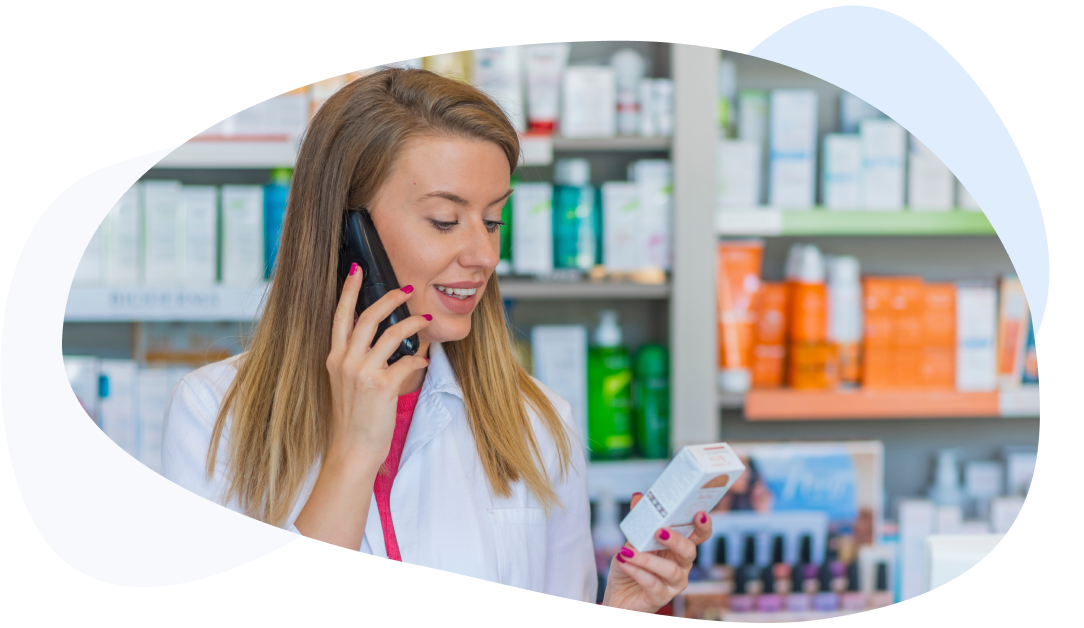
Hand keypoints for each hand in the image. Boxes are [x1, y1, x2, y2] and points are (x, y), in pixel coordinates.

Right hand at [294, 262, 430, 548]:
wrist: (352, 451)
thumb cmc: (353, 419)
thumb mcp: (347, 384)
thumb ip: (358, 360)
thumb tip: (383, 339)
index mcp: (334, 358)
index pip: (341, 316)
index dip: (349, 291)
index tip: (356, 270)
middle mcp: (345, 361)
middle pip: (368, 317)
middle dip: (389, 298)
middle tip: (407, 288)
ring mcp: (362, 372)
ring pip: (391, 334)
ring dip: (412, 324)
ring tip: (426, 320)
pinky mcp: (381, 386)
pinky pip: (407, 361)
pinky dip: (419, 359)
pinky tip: (424, 362)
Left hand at [601, 493, 712, 612]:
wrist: (616, 597)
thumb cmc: (629, 567)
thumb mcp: (631, 541)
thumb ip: (639, 522)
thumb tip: (638, 497)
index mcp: (678, 549)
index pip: (698, 536)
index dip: (704, 526)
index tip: (700, 513)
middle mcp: (681, 566)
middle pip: (689, 552)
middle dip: (677, 540)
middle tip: (660, 531)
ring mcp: (673, 584)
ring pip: (671, 570)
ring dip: (649, 559)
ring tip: (629, 551)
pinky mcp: (660, 599)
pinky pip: (653, 584)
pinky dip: (637, 571)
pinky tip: (624, 561)